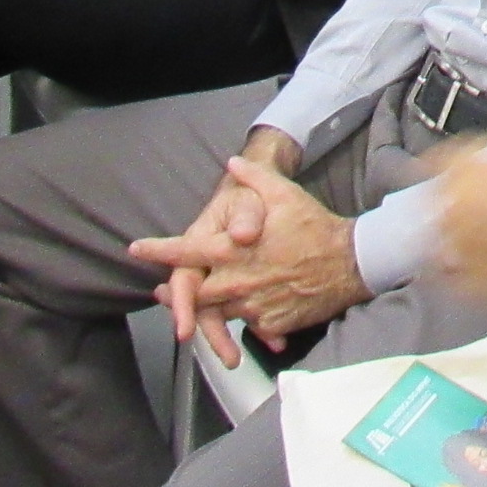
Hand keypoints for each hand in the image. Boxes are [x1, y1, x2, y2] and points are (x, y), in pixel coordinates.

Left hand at [128, 154, 364, 360]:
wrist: (350, 262)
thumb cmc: (315, 227)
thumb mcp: (283, 194)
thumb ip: (253, 177)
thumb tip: (232, 161)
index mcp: (234, 250)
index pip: (185, 251)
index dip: (157, 251)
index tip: (136, 249)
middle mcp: (238, 280)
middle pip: (195, 292)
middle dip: (177, 294)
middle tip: (164, 294)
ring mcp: (253, 305)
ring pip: (220, 312)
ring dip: (209, 309)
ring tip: (202, 306)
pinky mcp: (270, 323)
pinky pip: (249, 325)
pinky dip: (245, 320)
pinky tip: (246, 311)